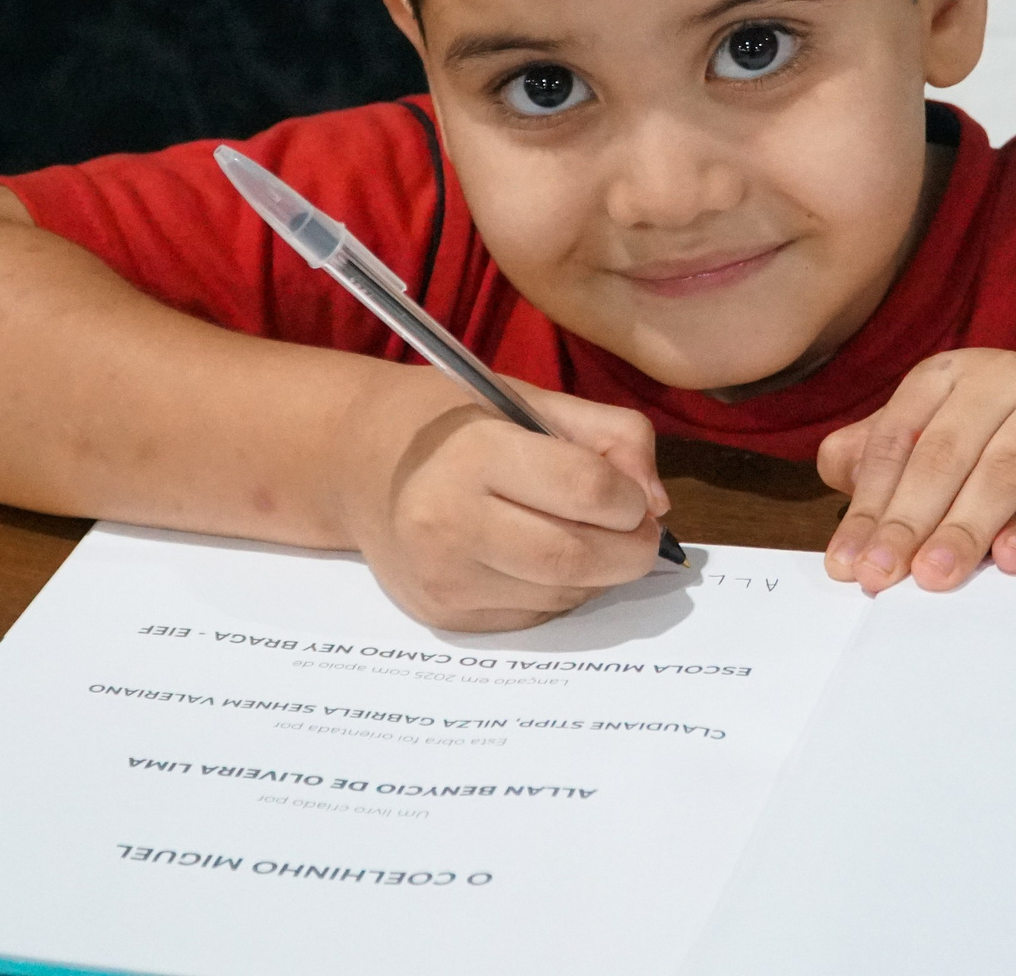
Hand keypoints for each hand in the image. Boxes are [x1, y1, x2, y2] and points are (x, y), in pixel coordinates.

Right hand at [347, 379, 669, 631]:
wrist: (359, 463)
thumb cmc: (454, 422)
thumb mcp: (531, 400)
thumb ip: (610, 436)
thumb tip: (657, 503)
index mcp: (472, 453)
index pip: (585, 490)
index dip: (629, 499)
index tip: (635, 496)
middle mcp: (448, 522)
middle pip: (576, 557)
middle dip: (630, 550)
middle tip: (641, 533)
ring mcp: (442, 577)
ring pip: (561, 594)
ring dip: (599, 575)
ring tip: (592, 539)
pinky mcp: (443, 615)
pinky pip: (534, 615)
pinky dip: (562, 593)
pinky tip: (548, 559)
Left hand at [816, 349, 1015, 593]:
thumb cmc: (1001, 442)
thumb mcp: (937, 440)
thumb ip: (880, 456)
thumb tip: (838, 473)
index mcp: (947, 373)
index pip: (896, 439)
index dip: (869, 503)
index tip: (848, 562)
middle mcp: (1000, 375)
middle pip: (944, 454)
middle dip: (908, 521)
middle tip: (882, 576)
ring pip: (1002, 470)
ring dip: (965, 528)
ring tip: (935, 576)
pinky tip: (1008, 560)